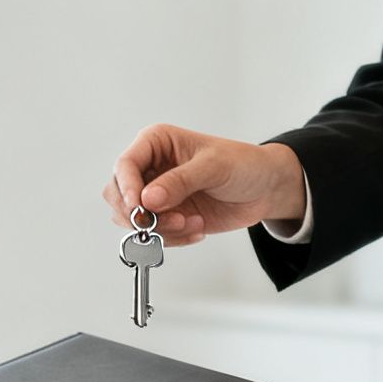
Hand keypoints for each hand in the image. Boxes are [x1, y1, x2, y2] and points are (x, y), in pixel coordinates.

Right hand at [102, 124, 307, 244]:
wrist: (264, 189)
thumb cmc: (243, 164)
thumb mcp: (214, 167)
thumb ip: (180, 182)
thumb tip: (148, 199)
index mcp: (156, 143)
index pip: (125, 164)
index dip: (127, 187)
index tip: (138, 206)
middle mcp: (151, 168)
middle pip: (118, 194)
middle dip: (139, 214)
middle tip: (167, 220)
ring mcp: (157, 195)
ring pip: (131, 219)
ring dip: (159, 229)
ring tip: (190, 223)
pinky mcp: (167, 217)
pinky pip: (153, 235)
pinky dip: (172, 238)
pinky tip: (197, 230)